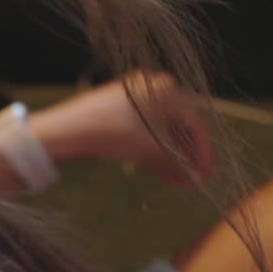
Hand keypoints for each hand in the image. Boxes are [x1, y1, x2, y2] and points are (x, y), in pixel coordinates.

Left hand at [32, 71, 212, 186]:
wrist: (66, 130)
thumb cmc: (113, 132)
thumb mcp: (150, 148)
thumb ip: (178, 162)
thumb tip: (197, 178)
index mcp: (166, 89)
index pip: (194, 123)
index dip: (203, 152)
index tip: (206, 173)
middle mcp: (153, 90)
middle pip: (178, 128)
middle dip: (185, 157)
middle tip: (192, 180)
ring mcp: (136, 101)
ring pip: (161, 133)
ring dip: (171, 158)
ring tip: (179, 182)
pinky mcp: (121, 112)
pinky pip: (146, 133)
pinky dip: (155, 152)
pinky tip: (163, 173)